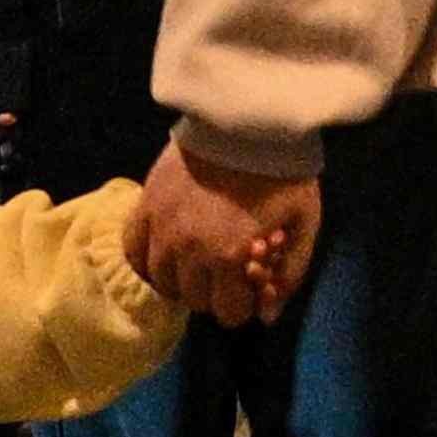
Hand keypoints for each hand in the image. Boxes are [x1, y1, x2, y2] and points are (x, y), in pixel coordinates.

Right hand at [135, 139, 323, 320]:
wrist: (249, 120)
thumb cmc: (282, 173)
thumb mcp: (303, 226)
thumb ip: (288, 277)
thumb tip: (267, 317)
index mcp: (229, 257)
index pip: (227, 313)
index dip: (242, 304)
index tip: (248, 286)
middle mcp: (188, 250)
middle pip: (195, 300)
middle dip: (216, 292)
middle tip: (226, 270)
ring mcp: (161, 228)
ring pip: (161, 281)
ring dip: (182, 280)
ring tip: (197, 262)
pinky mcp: (144, 206)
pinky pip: (133, 251)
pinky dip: (147, 260)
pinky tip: (164, 254)